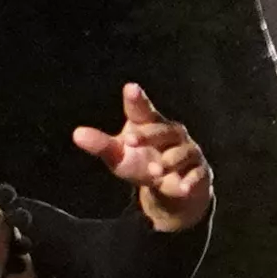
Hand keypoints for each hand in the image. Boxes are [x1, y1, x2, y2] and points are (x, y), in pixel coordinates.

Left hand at [71, 79, 212, 229]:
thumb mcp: (119, 156)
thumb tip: (77, 134)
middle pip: (163, 130)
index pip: (143, 110)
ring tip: (154, 171)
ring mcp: (189, 152)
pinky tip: (181, 187)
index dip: (137, 100)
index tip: (131, 88)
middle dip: (148, 135)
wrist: (170, 189)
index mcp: (150, 124)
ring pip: (182, 152)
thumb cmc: (141, 163)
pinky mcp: (200, 171)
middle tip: (129, 139)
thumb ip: (101, 145)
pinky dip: (190, 181)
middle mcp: (172, 134)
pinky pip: (197, 174)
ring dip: (169, 161)